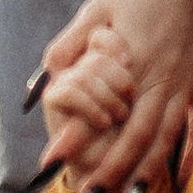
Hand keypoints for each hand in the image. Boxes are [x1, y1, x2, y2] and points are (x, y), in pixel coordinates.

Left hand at [36, 0, 192, 192]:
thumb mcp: (96, 8)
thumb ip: (70, 43)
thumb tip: (44, 75)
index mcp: (130, 61)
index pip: (99, 110)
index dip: (75, 139)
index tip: (52, 163)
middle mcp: (160, 77)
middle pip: (134, 137)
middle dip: (109, 173)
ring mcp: (187, 80)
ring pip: (165, 137)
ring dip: (145, 174)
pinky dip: (188, 154)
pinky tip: (177, 180)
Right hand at [39, 35, 137, 160]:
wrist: (108, 157)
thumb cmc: (129, 121)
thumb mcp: (139, 90)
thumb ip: (132, 69)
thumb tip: (128, 58)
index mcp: (97, 50)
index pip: (102, 35)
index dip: (116, 44)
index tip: (129, 61)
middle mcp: (78, 59)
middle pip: (97, 54)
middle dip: (119, 79)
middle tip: (130, 100)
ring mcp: (63, 77)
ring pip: (86, 72)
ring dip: (107, 97)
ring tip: (121, 115)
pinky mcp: (53, 97)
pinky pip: (69, 92)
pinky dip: (90, 107)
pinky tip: (104, 121)